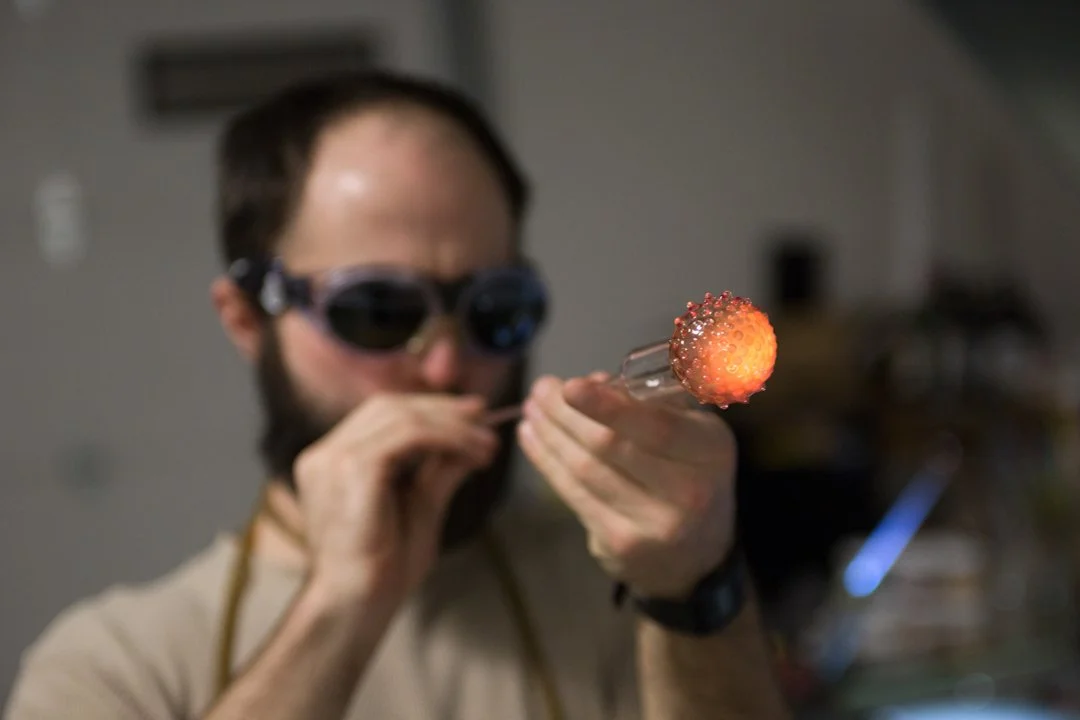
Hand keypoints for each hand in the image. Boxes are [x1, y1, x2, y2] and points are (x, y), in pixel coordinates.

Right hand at [293, 394, 498, 611]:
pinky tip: (473, 453)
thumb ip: (439, 471)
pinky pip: (407, 435)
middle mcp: (324, 453)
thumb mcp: (421, 507)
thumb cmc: (384, 569)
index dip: (428, 408)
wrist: (357, 607)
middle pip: (389, 406)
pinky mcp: (352, 467)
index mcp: (331, 461)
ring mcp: (332, 457)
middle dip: (442, 409)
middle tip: (485, 417)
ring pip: (401, 416)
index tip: (472, 414)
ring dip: (452, 425)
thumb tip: (471, 441)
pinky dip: (446, 438)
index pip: (382, 415)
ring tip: (487, 444)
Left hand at [518, 375, 735, 598]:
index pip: (657, 427)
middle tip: (540, 388)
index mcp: (711, 451)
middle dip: (566, 414)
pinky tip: (532, 438)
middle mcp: (690, 493)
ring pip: (586, 470)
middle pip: (611, 447)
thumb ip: (651, 403)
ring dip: (550, 435)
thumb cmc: (689, 473)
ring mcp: (653, 526)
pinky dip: (547, 462)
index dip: (609, 407)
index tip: (571, 387)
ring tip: (531, 409)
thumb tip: (594, 382)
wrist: (696, 553)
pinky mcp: (620, 546)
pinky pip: (574, 495)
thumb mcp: (692, 431)